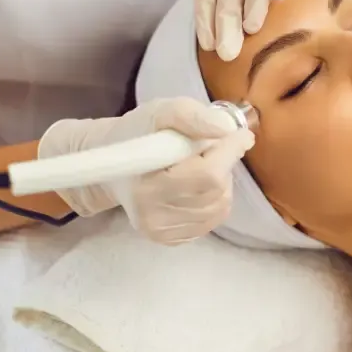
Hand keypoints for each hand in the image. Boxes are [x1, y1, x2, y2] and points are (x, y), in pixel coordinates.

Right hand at [38, 98, 254, 244]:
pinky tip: (197, 184)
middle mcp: (153, 216)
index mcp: (146, 184)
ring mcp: (162, 232)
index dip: (229, 152)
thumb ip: (193, 117)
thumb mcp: (161, 112)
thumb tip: (227, 131)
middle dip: (223, 164)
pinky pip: (214, 219)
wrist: (109, 165)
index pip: (207, 175)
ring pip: (221, 205)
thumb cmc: (136, 135)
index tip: (241, 135)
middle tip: (210, 148)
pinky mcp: (170, 239)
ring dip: (221, 181)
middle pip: (216, 190)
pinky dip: (216, 198)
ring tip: (200, 165)